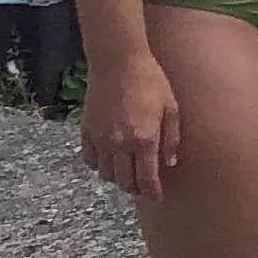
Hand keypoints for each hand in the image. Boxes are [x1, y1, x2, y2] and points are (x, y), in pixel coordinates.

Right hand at [82, 55, 181, 201]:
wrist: (118, 61)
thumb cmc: (150, 81)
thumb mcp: (171, 108)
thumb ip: (171, 139)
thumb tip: (170, 163)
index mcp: (145, 139)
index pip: (147, 179)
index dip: (152, 192)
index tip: (157, 196)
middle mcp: (120, 144)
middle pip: (125, 181)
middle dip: (136, 188)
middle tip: (144, 186)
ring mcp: (101, 139)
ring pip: (106, 174)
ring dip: (118, 178)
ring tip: (128, 173)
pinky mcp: (86, 132)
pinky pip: (90, 160)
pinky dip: (99, 166)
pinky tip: (110, 160)